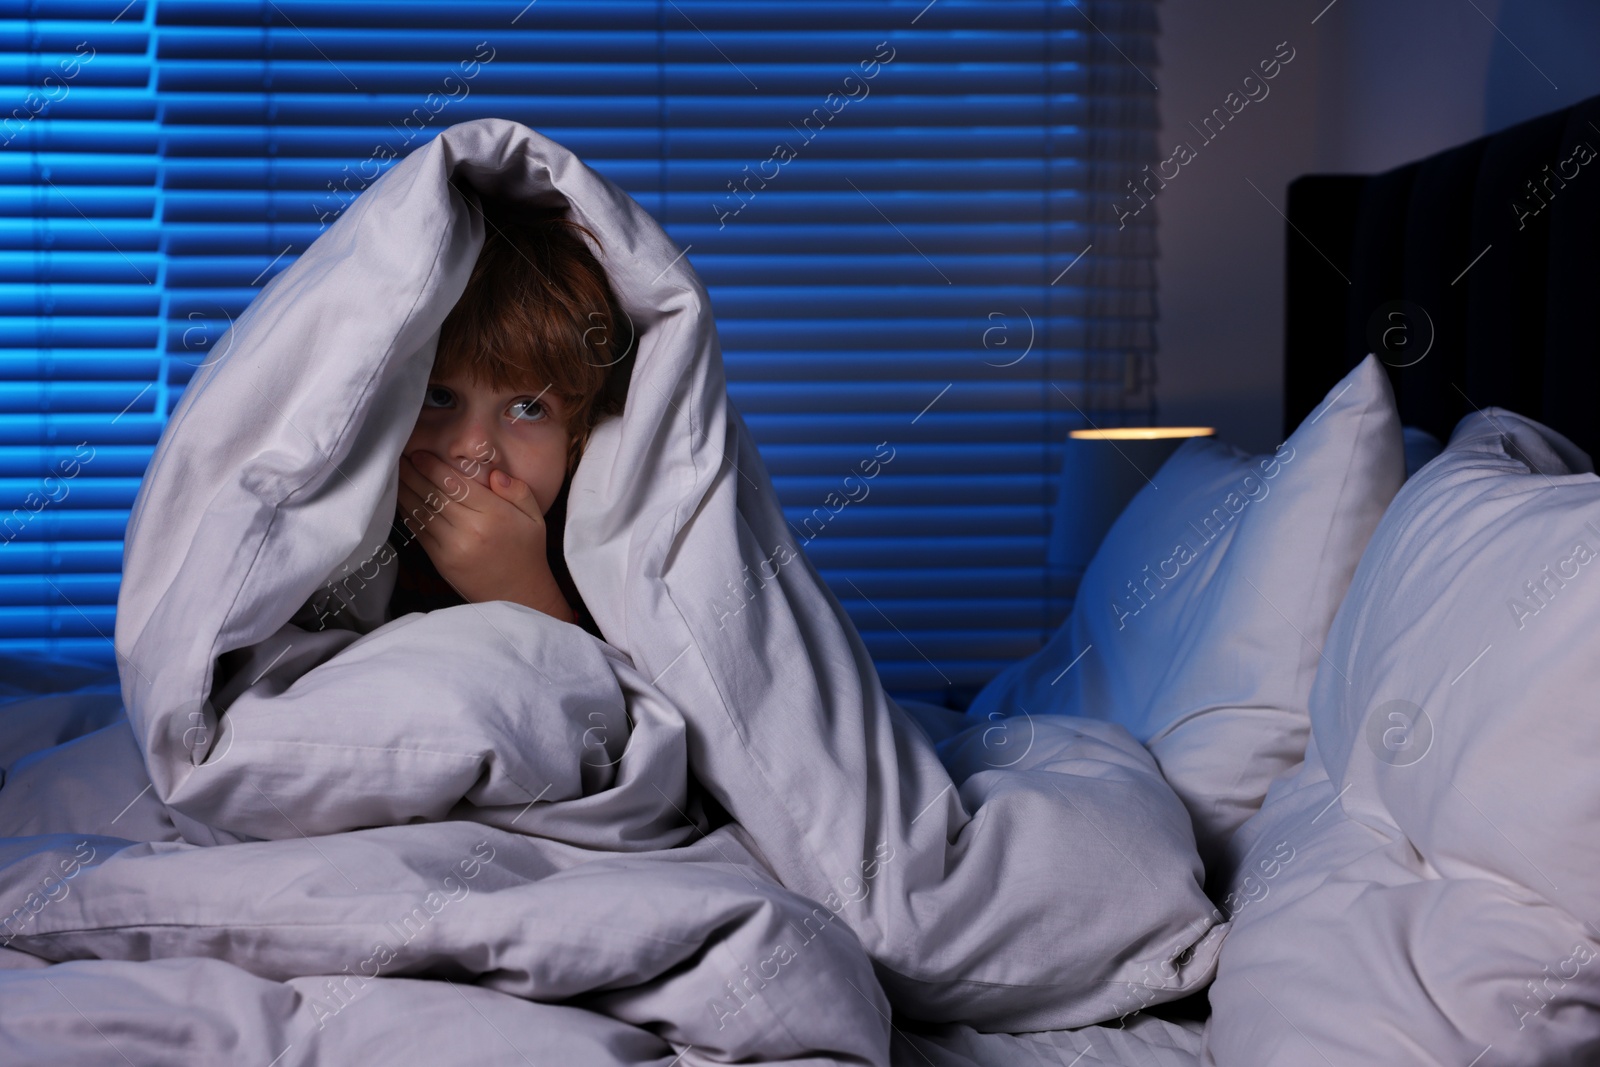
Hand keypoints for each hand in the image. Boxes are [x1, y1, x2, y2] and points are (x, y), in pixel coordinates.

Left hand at [395, 451, 572, 619]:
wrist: (519, 595)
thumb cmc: (526, 551)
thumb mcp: (535, 517)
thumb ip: (518, 491)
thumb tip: (494, 474)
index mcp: (494, 514)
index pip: (456, 483)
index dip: (432, 466)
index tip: (418, 454)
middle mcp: (471, 529)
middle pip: (433, 494)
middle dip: (412, 473)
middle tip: (397, 457)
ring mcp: (453, 547)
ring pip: (421, 512)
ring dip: (405, 491)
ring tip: (394, 474)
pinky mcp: (441, 561)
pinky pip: (419, 531)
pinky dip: (408, 514)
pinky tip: (402, 500)